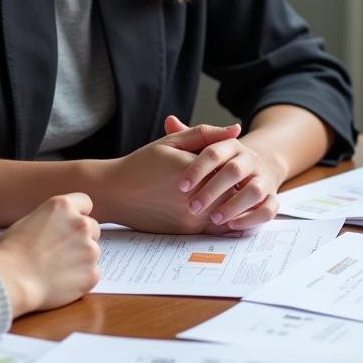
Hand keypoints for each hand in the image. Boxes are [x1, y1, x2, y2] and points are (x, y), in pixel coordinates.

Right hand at [0, 192, 100, 315]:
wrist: (10, 281)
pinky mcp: (92, 273)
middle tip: (61, 252)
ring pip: (92, 252)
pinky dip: (80, 280)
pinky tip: (59, 284)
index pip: (85, 202)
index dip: (78, 214)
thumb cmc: (9, 254)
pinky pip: (91, 274)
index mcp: (62, 207)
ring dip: (80, 259)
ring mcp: (89, 249)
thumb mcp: (26, 222)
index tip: (71, 224)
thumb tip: (53, 229)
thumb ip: (49, 222)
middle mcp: (80, 224)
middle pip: (92, 228)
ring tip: (55, 271)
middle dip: (81, 238)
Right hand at [100, 120, 242, 232]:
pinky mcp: (185, 232)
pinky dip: (224, 220)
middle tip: (247, 180)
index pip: (231, 169)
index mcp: (193, 170)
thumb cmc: (142, 164)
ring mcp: (190, 217)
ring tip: (237, 194)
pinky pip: (215, 228)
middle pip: (234, 192)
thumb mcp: (172, 142)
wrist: (115, 193)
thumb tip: (236, 130)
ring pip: (227, 212)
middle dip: (240, 186)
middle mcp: (194, 197)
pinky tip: (222, 209)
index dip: (239, 167)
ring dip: (235, 204)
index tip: (243, 162)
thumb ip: (206, 134)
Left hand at [165, 115, 280, 231]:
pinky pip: (269, 209)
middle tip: (192, 207)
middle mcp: (250, 160)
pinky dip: (252, 218)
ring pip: (254, 191)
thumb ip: (189, 138)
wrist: (255, 169)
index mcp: (232, 145)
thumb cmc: (221, 161)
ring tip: (214, 219)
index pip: (215, 152)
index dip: (198, 169)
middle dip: (212, 190)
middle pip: (234, 171)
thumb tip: (169, 120)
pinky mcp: (272, 198)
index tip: (181, 186)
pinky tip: (232, 225)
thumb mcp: (206, 147)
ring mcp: (264, 179)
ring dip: (234, 205)